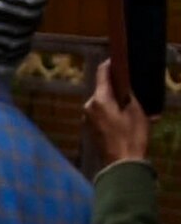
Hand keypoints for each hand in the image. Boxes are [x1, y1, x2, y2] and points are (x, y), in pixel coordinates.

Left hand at [92, 50, 152, 171]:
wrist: (121, 163)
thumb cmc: (131, 136)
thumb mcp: (136, 111)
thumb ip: (127, 95)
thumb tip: (123, 86)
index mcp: (99, 99)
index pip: (102, 74)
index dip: (110, 65)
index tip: (116, 60)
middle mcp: (89, 106)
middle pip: (102, 90)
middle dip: (117, 89)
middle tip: (132, 90)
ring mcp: (87, 118)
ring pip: (103, 104)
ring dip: (116, 104)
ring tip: (134, 110)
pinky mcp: (90, 128)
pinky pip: (102, 115)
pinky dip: (113, 115)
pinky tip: (128, 121)